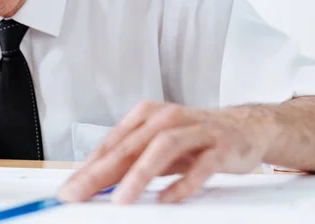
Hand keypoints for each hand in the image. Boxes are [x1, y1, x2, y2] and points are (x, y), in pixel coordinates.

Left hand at [59, 101, 278, 203]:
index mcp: (148, 115)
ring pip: (162, 148)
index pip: (112, 143)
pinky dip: (183, 183)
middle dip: (101, 172)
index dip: (88, 166)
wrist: (245, 127)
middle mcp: (168, 118)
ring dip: (139, 175)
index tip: (70, 188)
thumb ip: (132, 160)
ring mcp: (196, 130)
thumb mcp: (158, 146)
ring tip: (121, 200)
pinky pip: (201, 165)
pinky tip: (167, 198)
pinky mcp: (221, 145)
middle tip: (80, 194)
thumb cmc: (194, 138)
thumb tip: (96, 182)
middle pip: (130, 145)